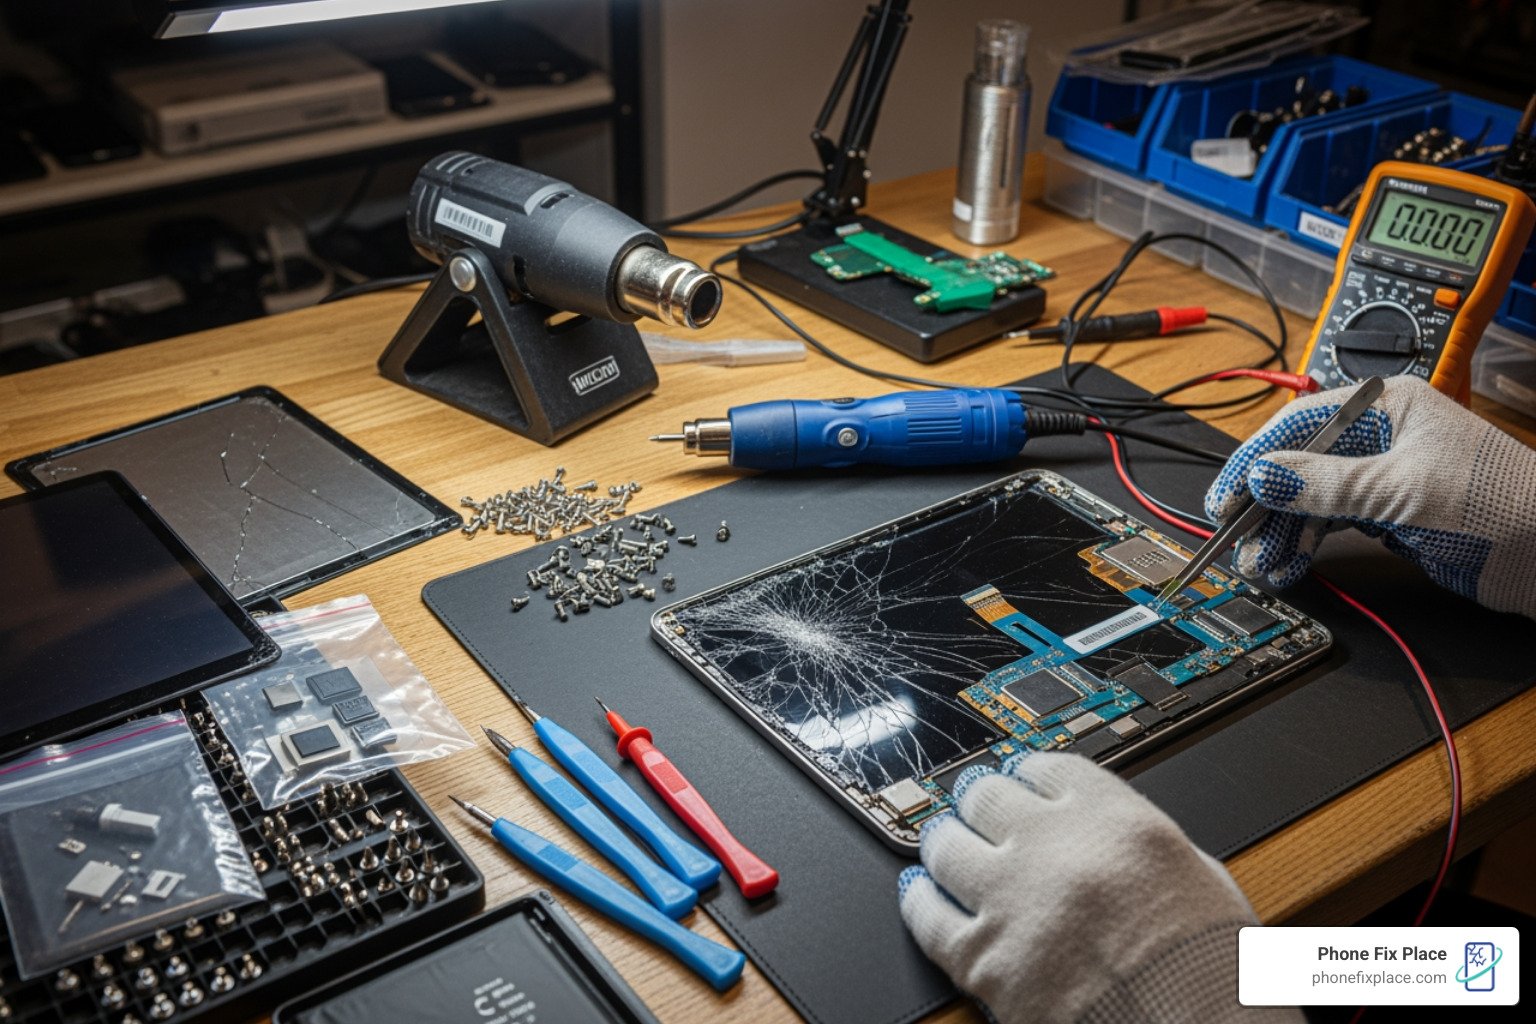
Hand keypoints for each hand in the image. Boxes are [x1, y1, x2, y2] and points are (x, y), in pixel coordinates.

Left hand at [898, 754, 1288, 1023]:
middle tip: (975, 811)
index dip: (1027, 771)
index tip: (1019, 777)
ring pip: (945, 845)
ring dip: (944, 844)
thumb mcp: (1202, 882)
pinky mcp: (983, 960)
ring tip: (945, 847)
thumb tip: (1113, 835)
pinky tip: (922, 895)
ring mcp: (1013, 902)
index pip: (1050, 767)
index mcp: (1118, 824)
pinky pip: (926, 916)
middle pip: (986, 796)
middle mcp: (1057, 850)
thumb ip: (1146, 846)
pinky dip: (920, 902)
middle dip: (979, 803)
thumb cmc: (1212, 977)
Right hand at [1206, 376, 1535, 618]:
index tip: (1225, 496)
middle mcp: (1380, 436)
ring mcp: (1383, 475)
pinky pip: (1330, 523)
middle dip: (1265, 506)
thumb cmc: (1504, 505)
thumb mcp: (1403, 490)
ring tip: (1261, 564)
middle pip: (1299, 465)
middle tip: (1237, 540)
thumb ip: (1327, 484)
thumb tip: (1264, 476)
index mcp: (1387, 406)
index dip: (1255, 459)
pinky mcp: (1389, 513)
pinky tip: (1289, 563)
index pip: (1300, 424)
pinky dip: (1305, 543)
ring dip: (1281, 532)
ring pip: (1310, 499)